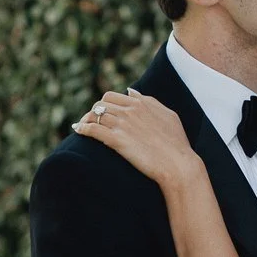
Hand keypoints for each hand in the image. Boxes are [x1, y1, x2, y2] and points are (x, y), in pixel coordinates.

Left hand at [73, 89, 198, 184]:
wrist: (178, 164)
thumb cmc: (176, 143)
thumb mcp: (167, 115)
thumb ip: (148, 101)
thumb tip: (130, 92)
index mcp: (141, 103)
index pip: (113, 96)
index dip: (105, 104)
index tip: (102, 113)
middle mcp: (130, 110)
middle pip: (101, 104)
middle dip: (94, 111)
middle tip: (91, 121)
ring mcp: (123, 124)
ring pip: (94, 115)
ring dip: (86, 120)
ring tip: (82, 127)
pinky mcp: (117, 140)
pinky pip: (92, 129)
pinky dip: (83, 129)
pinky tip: (78, 132)